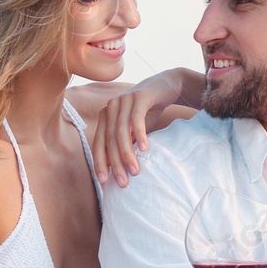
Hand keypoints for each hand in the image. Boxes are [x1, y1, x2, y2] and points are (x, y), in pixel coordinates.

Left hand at [92, 70, 200, 187]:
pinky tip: (144, 149)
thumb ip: (125, 143)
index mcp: (106, 116)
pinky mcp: (139, 96)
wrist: (167, 85)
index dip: (100, 162)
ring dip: (127, 153)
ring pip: (121, 132)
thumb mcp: (134, 129)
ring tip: (134, 170)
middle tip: (122, 182)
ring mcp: (124, 100)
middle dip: (115, 163)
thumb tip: (116, 169)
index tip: (104, 181)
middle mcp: (111, 107)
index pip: (99, 143)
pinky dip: (139, 135)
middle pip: (108, 140)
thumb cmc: (148, 110)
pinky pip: (136, 119)